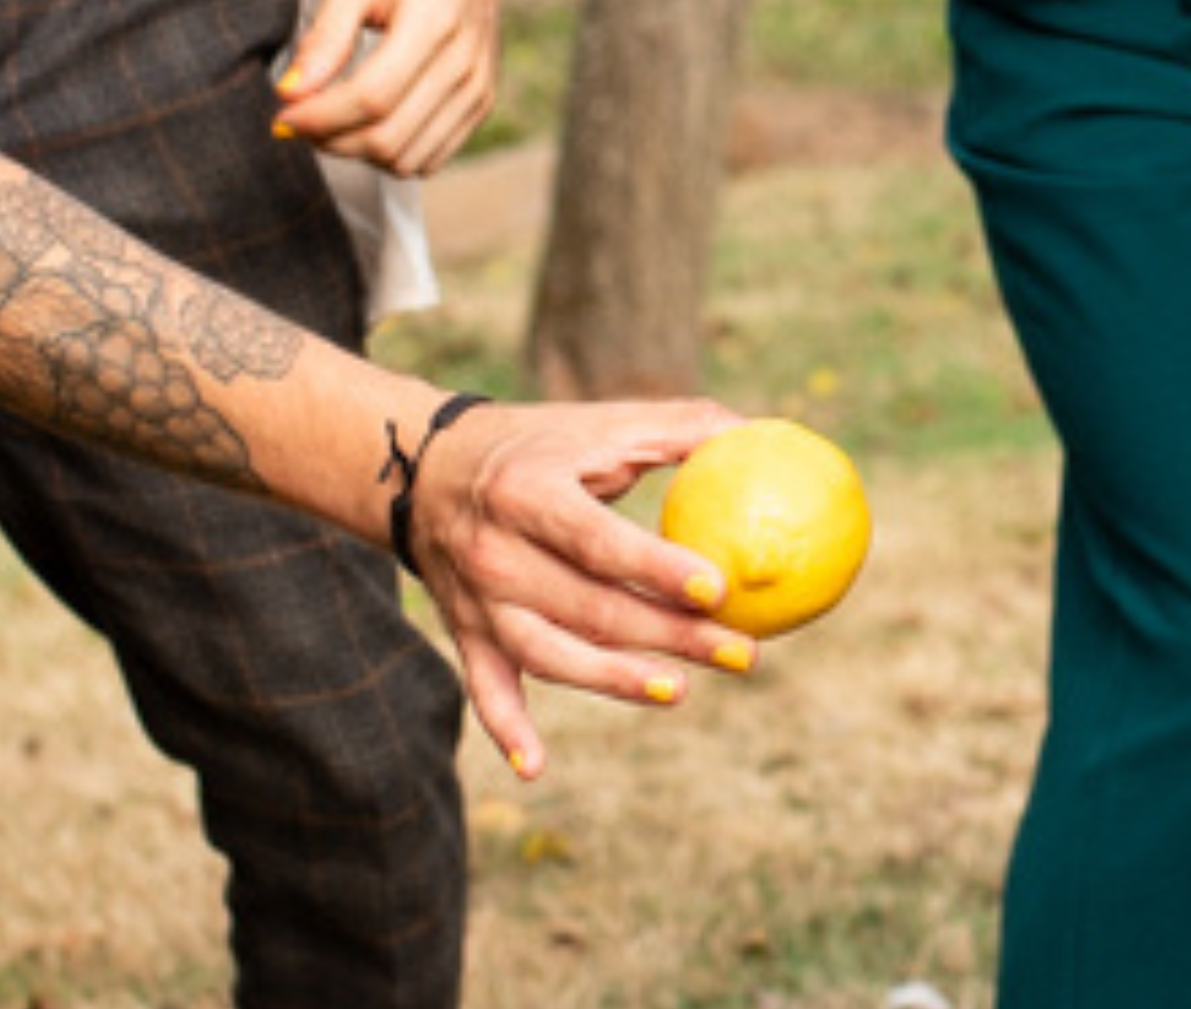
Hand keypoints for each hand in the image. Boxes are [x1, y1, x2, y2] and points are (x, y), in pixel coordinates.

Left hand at [280, 0, 511, 178]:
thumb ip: (324, 36)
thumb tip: (289, 93)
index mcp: (435, 19)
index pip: (372, 96)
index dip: (320, 116)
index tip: (283, 114)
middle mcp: (466, 60)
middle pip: (388, 136)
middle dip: (331, 139)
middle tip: (300, 118)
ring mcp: (479, 87)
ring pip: (407, 159)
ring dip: (358, 152)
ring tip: (331, 119)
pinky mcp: (482, 103)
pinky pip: (430, 159)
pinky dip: (390, 154)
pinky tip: (367, 122)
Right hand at [395, 391, 749, 776]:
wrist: (427, 469)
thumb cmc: (541, 444)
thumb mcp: (600, 423)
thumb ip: (682, 427)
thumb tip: (763, 435)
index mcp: (529, 493)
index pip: (596, 539)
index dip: (655, 566)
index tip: (716, 588)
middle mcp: (496, 551)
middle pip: (588, 606)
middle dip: (670, 634)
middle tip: (742, 651)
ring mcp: (478, 600)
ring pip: (548, 653)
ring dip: (613, 680)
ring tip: (680, 690)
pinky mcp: (468, 633)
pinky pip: (486, 688)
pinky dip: (506, 729)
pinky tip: (536, 767)